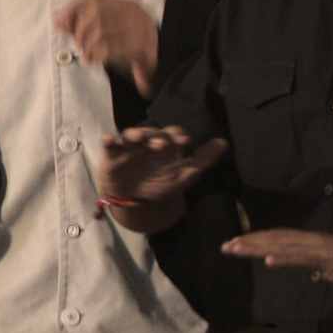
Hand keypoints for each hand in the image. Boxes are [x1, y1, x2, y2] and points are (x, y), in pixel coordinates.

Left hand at [54, 0, 159, 92]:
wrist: (163, 64)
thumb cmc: (129, 46)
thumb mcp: (109, 30)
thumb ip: (83, 24)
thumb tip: (57, 20)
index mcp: (127, 3)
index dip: (74, 7)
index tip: (59, 20)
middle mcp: (134, 12)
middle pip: (96, 12)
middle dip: (79, 28)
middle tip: (78, 43)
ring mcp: (139, 28)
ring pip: (100, 30)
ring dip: (86, 45)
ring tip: (85, 54)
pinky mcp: (141, 48)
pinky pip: (109, 48)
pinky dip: (94, 55)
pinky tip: (91, 60)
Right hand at [93, 125, 227, 205]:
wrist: (134, 200)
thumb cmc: (159, 183)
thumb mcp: (183, 175)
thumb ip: (203, 160)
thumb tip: (224, 143)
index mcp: (166, 144)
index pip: (173, 134)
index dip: (178, 136)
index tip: (185, 142)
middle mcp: (148, 142)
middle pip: (152, 132)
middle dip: (157, 136)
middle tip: (162, 144)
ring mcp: (129, 146)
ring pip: (132, 134)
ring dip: (135, 134)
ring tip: (138, 137)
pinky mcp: (112, 154)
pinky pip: (109, 144)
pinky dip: (108, 140)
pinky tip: (108, 139)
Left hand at [225, 227, 332, 292]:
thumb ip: (325, 271)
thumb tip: (315, 274)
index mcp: (315, 245)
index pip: (280, 241)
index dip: (258, 242)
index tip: (236, 245)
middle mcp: (314, 242)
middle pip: (276, 239)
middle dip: (249, 243)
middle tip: (225, 245)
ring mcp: (322, 249)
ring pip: (284, 245)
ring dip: (259, 247)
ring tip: (237, 248)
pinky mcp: (331, 259)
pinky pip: (304, 258)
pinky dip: (285, 258)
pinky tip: (268, 260)